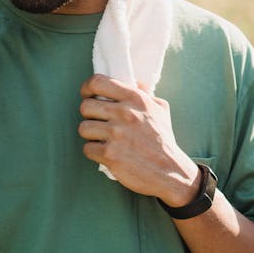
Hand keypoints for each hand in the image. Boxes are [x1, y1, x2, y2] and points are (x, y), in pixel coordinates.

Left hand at [78, 74, 199, 205]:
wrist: (169, 171)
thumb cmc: (163, 140)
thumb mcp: (161, 109)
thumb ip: (145, 94)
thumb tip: (135, 82)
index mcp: (135, 98)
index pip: (98, 83)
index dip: (87, 87)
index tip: (87, 94)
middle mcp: (125, 113)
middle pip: (85, 106)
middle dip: (88, 115)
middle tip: (97, 121)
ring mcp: (116, 134)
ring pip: (83, 127)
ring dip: (90, 134)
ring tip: (102, 138)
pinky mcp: (109, 154)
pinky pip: (87, 148)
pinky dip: (94, 151)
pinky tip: (105, 152)